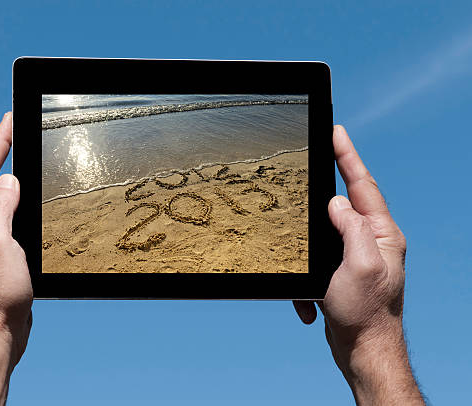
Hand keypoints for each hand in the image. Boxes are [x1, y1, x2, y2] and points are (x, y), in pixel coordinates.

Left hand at [0, 113, 31, 404]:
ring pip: (2, 200)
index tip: (10, 119)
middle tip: (21, 131)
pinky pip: (10, 219)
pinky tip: (31, 203)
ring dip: (15, 180)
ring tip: (27, 159)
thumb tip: (10, 180)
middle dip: (5, 155)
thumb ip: (2, 206)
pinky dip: (22, 205)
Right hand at [293, 125, 423, 404]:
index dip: (348, 156)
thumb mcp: (360, 265)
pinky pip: (317, 262)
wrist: (363, 350)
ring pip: (324, 233)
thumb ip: (351, 228)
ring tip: (307, 269)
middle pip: (344, 202)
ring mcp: (356, 255)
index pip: (362, 185)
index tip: (336, 131)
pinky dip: (307, 280)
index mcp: (381, 234)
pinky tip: (309, 301)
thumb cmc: (366, 313)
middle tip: (307, 166)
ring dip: (307, 247)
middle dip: (323, 191)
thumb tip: (336, 203)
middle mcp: (371, 240)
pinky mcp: (341, 272)